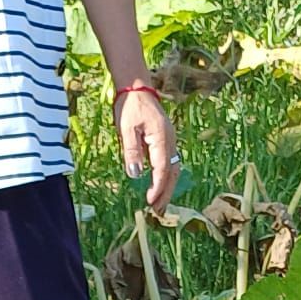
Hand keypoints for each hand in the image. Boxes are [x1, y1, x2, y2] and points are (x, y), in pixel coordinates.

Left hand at [113, 89, 180, 213]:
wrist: (137, 88)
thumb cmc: (130, 106)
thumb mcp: (126, 128)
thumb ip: (131, 151)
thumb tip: (136, 174)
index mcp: (161, 138)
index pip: (162, 168)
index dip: (157, 187)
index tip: (150, 201)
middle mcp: (170, 141)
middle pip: (172, 172)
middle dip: (166, 193)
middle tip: (158, 211)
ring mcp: (170, 140)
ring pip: (174, 169)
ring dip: (168, 187)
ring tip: (159, 205)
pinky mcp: (166, 141)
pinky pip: (170, 163)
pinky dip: (167, 178)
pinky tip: (160, 187)